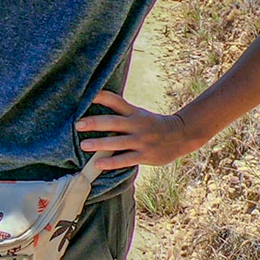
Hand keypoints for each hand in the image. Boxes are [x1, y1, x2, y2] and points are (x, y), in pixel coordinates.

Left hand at [73, 89, 201, 167]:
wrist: (181, 135)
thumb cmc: (153, 125)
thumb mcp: (139, 114)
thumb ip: (121, 112)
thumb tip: (96, 106)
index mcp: (134, 113)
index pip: (116, 101)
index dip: (102, 97)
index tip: (87, 95)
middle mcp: (136, 125)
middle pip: (114, 122)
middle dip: (95, 123)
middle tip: (78, 124)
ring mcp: (141, 141)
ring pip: (117, 142)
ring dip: (99, 144)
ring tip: (84, 145)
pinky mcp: (144, 155)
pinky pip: (125, 159)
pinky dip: (111, 162)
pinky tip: (98, 164)